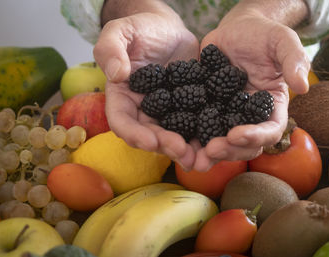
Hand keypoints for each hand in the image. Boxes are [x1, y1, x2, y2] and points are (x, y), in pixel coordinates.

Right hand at [93, 12, 199, 169]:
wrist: (168, 29)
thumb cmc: (140, 28)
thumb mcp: (120, 31)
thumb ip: (111, 49)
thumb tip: (117, 75)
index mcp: (123, 97)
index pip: (122, 121)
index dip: (134, 134)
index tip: (150, 142)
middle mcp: (143, 110)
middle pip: (150, 135)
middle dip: (166, 146)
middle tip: (183, 153)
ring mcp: (167, 112)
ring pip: (174, 136)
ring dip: (187, 149)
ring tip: (202, 157)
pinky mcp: (189, 109)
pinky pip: (196, 124)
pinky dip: (205, 135)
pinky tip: (217, 141)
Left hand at [195, 12, 310, 170]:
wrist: (235, 30)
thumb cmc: (263, 34)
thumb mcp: (282, 40)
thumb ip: (294, 59)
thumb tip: (303, 87)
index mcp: (271, 106)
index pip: (270, 129)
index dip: (256, 136)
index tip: (236, 134)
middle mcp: (249, 117)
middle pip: (244, 144)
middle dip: (229, 151)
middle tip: (211, 149)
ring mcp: (227, 115)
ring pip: (221, 142)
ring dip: (208, 153)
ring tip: (192, 157)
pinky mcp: (207, 110)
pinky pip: (198, 127)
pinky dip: (189, 137)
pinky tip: (175, 140)